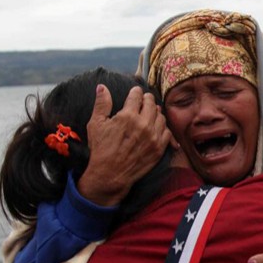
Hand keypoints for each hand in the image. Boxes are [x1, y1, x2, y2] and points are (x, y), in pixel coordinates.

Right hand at [77, 85, 171, 205]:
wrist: (110, 175)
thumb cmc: (101, 149)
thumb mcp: (96, 124)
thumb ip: (102, 104)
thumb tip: (102, 86)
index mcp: (127, 116)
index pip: (137, 95)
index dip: (136, 92)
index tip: (135, 92)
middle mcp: (143, 125)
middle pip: (151, 104)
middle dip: (147, 99)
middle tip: (144, 100)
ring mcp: (153, 137)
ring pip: (161, 116)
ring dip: (156, 112)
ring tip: (150, 113)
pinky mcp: (159, 148)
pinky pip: (167, 132)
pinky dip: (163, 127)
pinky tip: (158, 126)